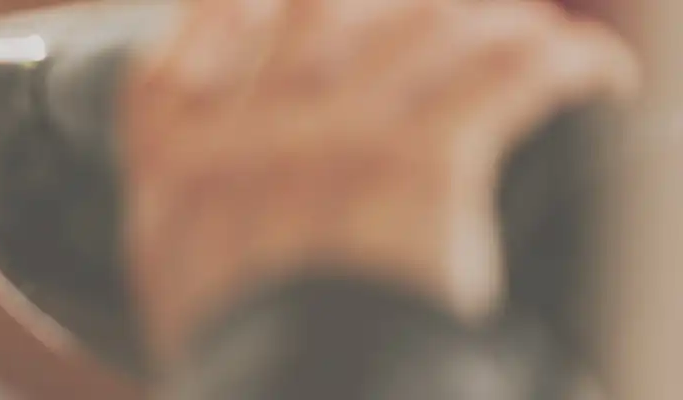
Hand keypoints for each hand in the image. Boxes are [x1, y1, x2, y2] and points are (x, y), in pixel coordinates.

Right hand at [121, 0, 634, 365]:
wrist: (295, 398)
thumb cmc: (250, 366)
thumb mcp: (182, 286)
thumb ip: (195, 222)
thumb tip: (231, 196)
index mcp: (178, 170)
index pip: (187, 46)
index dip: (227, 19)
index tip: (272, 18)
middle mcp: (254, 134)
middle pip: (317, 13)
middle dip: (384, 11)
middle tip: (436, 26)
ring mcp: (335, 139)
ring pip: (423, 25)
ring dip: (492, 26)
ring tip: (534, 44)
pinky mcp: (423, 161)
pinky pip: (511, 73)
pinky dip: (567, 64)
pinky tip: (595, 75)